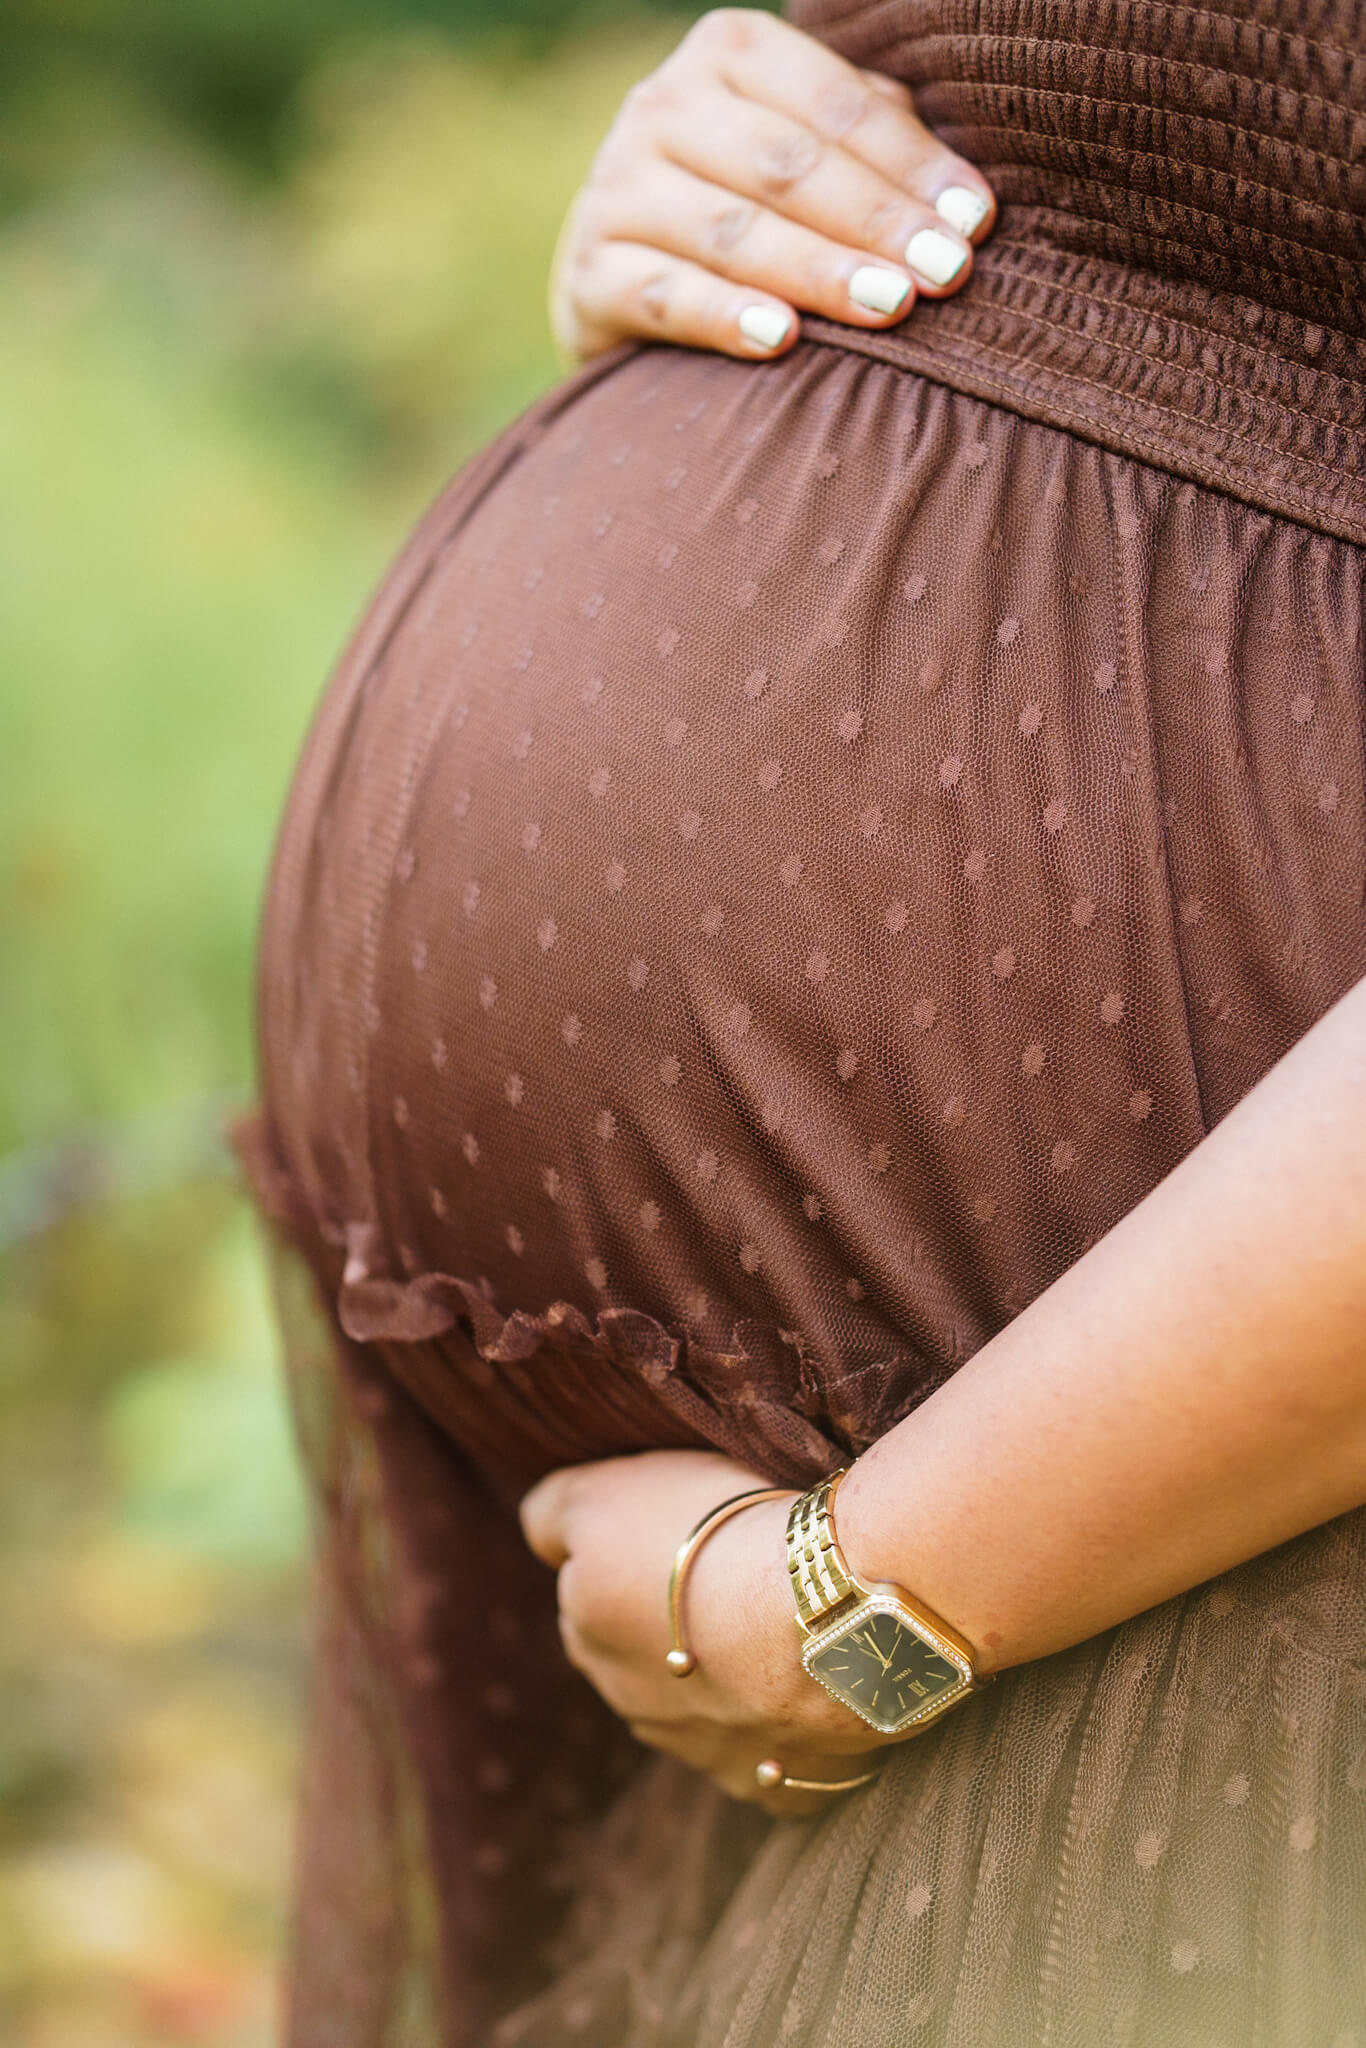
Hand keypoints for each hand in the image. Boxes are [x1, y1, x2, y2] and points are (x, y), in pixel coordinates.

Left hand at [520, 1448, 890, 1813]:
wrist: (817, 1619)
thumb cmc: (712, 1541)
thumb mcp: (602, 1494)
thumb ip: (553, 1514)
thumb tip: (538, 1532)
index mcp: (589, 1636)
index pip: (589, 1596)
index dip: (634, 1560)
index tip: (679, 1533)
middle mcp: (637, 1707)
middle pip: (643, 1661)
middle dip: (675, 1630)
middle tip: (732, 1577)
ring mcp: (712, 1755)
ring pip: (711, 1712)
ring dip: (733, 1679)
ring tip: (785, 1626)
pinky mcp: (783, 1788)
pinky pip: (784, 1758)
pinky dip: (795, 1729)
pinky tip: (823, 1687)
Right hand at [550, 7, 994, 365]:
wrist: (625, 279)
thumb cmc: (754, 208)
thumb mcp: (809, 151)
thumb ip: (871, 140)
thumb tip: (960, 191)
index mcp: (727, 54)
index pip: (833, 106)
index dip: (909, 163)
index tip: (976, 221)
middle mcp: (661, 105)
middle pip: (786, 167)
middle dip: (875, 221)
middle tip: (947, 273)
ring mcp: (615, 188)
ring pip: (731, 232)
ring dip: (817, 271)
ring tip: (890, 306)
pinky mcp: (588, 273)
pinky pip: (666, 295)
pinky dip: (725, 317)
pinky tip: (783, 340)